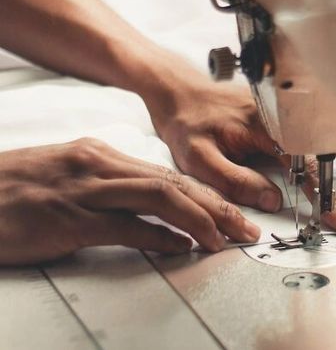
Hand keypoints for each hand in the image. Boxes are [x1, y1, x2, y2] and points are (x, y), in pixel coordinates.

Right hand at [0, 138, 260, 265]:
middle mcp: (99, 166)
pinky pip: (125, 226)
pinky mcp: (68, 220)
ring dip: (199, 219)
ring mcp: (85, 191)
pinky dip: (158, 237)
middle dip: (217, 205)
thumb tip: (155, 214)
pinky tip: (179, 248)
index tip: (231, 211)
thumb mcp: (71, 177)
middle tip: (244, 227)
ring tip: (223, 239)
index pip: (168, 174)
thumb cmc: (18, 190)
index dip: (207, 194)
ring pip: (158, 197)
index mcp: (102, 155)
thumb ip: (112, 188)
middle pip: (173, 182)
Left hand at [149, 80, 335, 234]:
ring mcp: (300, 107)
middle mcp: (290, 113)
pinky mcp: (302, 108)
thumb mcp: (198, 158)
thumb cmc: (189, 122)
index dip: (331, 197)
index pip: (311, 165)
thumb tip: (273, 202)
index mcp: (267, 126)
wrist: (181, 89)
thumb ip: (235, 180)